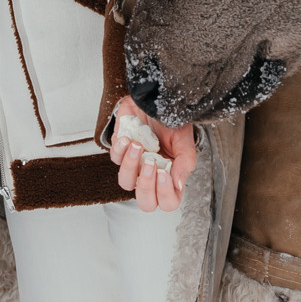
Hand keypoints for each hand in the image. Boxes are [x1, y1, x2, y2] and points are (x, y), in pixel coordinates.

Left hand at [108, 95, 195, 213]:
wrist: (156, 99)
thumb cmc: (172, 121)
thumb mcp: (185, 140)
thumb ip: (185, 162)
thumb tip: (178, 184)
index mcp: (169, 177)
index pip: (168, 202)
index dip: (165, 195)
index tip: (165, 174)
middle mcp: (151, 175)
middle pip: (145, 201)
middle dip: (146, 186)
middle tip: (150, 165)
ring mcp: (134, 164)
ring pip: (125, 182)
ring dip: (131, 166)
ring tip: (138, 146)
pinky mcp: (120, 151)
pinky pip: (115, 159)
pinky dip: (120, 149)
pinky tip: (129, 138)